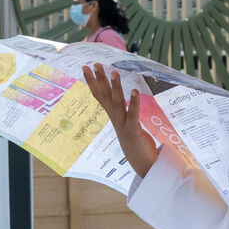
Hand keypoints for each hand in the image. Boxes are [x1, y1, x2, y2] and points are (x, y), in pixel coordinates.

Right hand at [82, 63, 157, 177]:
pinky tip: (134, 90)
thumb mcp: (128, 124)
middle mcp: (115, 119)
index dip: (93, 81)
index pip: (100, 95)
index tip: (87, 67)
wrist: (141, 164)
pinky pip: (133, 114)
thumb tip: (120, 101)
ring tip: (114, 72)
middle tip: (94, 64)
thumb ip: (124, 113)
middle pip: (105, 96)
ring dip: (116, 87)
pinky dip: (134, 102)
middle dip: (99, 79)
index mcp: (113, 116)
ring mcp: (123, 125)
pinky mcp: (133, 130)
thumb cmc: (136, 144)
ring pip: (117, 103)